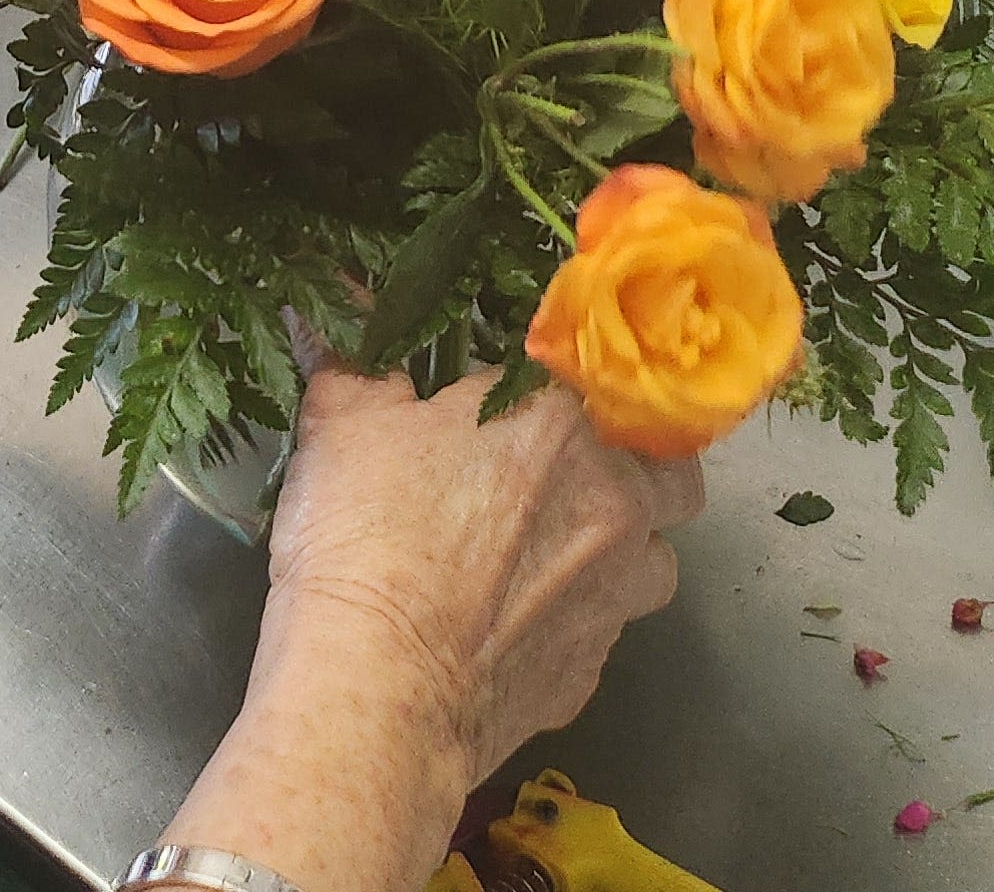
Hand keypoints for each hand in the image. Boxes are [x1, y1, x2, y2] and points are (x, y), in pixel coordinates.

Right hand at [161, 368, 697, 890]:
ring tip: (537, 559)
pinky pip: (597, 638)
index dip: (558, 387)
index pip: (596, 377)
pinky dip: (563, 629)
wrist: (376, 688)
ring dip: (614, 556)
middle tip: (560, 475)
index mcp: (564, 421)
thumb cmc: (367, 535)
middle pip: (670, 475)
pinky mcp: (587, 678)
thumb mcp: (343, 421)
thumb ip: (352, 356)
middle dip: (633, 470)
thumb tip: (323, 305)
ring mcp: (612, 599)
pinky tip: (501, 631)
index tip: (511, 400)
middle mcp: (614, 505)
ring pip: (652, 565)